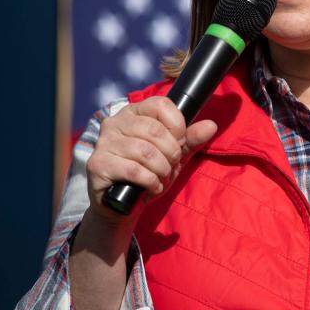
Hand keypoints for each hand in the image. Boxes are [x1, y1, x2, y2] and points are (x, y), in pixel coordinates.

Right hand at [85, 96, 217, 224]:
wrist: (123, 204)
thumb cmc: (149, 172)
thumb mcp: (174, 154)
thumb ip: (191, 139)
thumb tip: (211, 125)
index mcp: (133, 112)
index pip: (161, 105)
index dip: (177, 125)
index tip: (180, 142)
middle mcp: (114, 122)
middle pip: (154, 129)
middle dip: (171, 152)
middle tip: (171, 165)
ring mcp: (103, 143)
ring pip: (145, 151)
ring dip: (162, 169)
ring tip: (161, 177)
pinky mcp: (97, 165)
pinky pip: (133, 170)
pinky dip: (150, 181)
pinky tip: (152, 186)